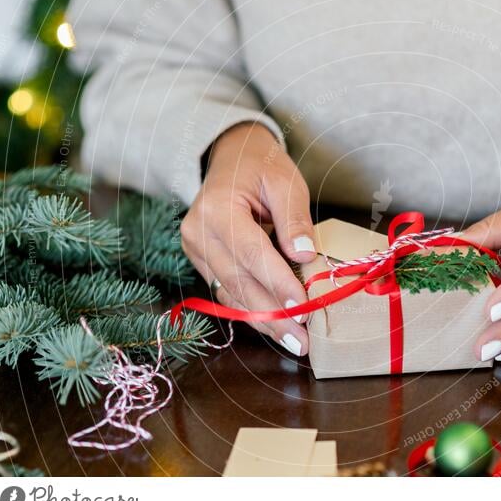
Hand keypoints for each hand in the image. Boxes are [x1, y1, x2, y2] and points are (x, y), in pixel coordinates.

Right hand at [180, 123, 314, 355]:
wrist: (232, 158)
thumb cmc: (261, 167)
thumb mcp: (285, 181)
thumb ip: (294, 219)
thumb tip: (304, 256)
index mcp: (216, 208)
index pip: (251, 253)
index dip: (278, 282)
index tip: (303, 305)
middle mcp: (198, 233)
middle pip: (239, 281)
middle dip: (273, 313)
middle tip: (303, 340)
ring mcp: (196, 251)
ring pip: (232, 294)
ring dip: (264, 321)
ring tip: (296, 342)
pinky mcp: (203, 263)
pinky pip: (229, 292)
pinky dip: (254, 312)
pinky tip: (276, 327)